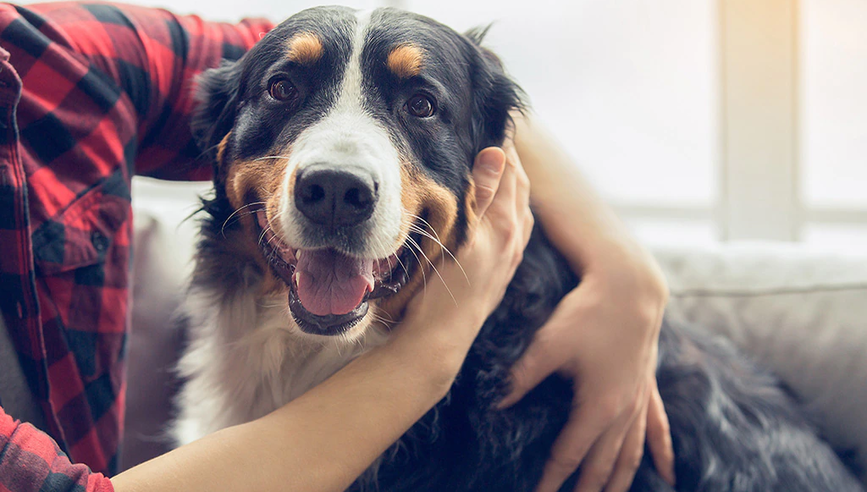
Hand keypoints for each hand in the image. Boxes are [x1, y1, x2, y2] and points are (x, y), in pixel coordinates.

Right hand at [398, 141, 533, 375]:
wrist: (438, 340)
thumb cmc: (441, 289)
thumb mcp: (459, 236)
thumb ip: (480, 194)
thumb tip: (497, 153)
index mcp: (505, 226)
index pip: (510, 174)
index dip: (504, 146)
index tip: (496, 123)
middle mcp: (513, 241)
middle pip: (520, 189)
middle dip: (512, 162)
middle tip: (499, 137)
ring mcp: (508, 259)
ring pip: (520, 211)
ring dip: (514, 186)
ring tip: (502, 169)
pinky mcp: (501, 274)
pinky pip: (516, 232)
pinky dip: (512, 211)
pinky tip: (503, 215)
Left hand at [500, 248, 674, 491]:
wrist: (630, 285)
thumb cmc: (586, 312)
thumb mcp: (547, 344)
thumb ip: (521, 377)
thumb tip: (495, 404)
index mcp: (598, 407)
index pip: (569, 456)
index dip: (551, 480)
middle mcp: (623, 411)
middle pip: (602, 465)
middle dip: (587, 490)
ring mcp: (639, 400)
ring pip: (630, 454)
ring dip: (619, 481)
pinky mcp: (646, 386)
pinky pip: (657, 430)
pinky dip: (661, 454)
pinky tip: (668, 474)